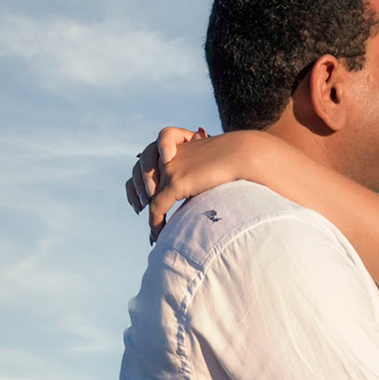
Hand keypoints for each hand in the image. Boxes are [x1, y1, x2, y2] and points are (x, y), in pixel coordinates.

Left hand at [124, 127, 278, 242]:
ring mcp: (169, 168)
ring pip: (148, 195)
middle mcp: (166, 155)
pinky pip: (157, 207)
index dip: (137, 179)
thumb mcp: (204, 163)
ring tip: (153, 227)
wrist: (242, 155)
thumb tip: (189, 188)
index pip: (143, 157)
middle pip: (138, 172)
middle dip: (135, 194)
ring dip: (147, 212)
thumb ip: (192, 172)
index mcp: (172, 145)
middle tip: (139, 209)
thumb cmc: (230, 161)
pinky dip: (156, 223)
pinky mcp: (175, 182)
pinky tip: (159, 234)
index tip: (140, 198)